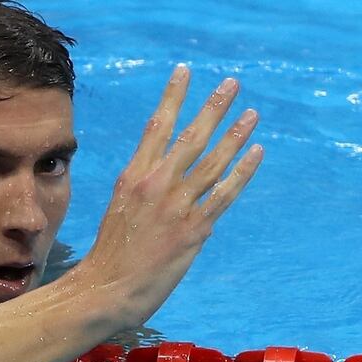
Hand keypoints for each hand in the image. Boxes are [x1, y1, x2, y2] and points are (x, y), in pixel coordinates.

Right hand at [75, 64, 262, 326]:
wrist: (105, 289)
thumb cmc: (110, 255)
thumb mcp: (119, 210)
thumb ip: (144, 191)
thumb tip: (171, 183)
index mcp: (132, 177)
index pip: (157, 126)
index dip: (173, 97)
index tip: (185, 72)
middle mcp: (155, 185)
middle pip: (190, 137)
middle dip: (213, 108)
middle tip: (231, 84)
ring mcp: (175, 206)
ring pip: (212, 161)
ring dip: (235, 135)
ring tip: (252, 114)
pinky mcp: (193, 230)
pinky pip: (224, 194)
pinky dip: (243, 171)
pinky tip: (256, 153)